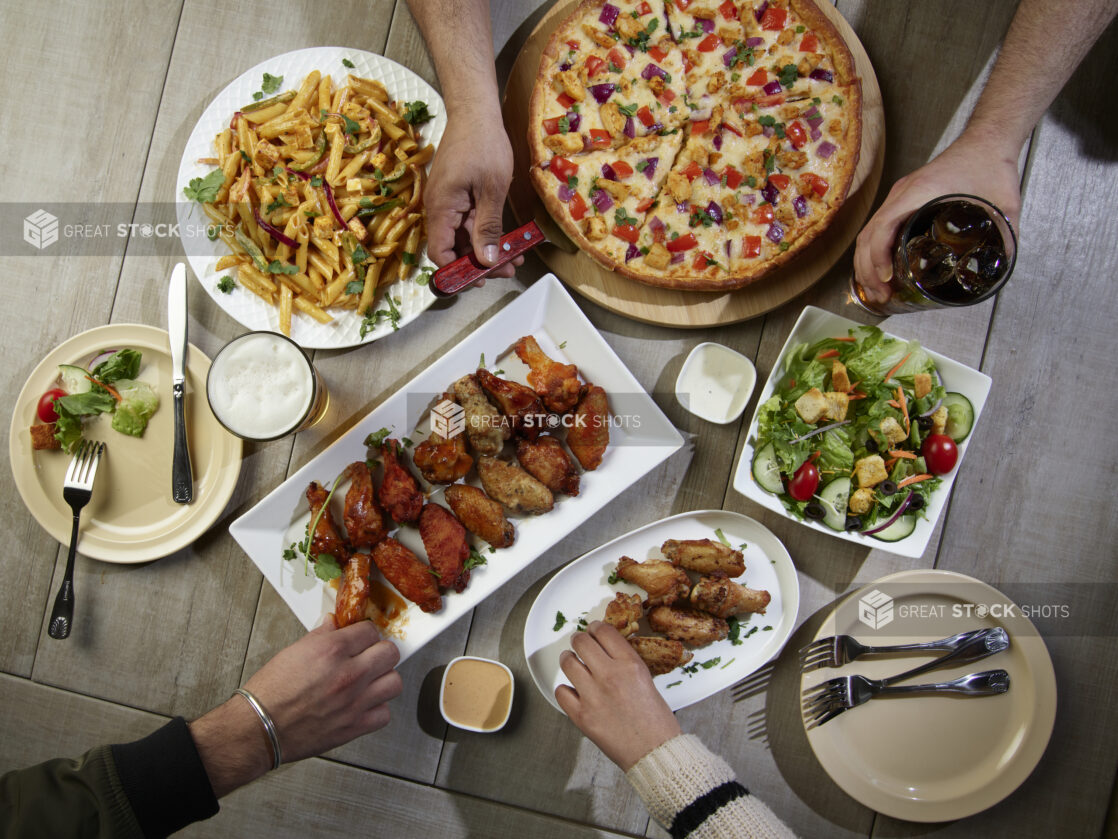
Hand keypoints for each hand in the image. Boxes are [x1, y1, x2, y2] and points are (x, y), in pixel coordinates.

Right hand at [244, 615, 401, 762]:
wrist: (259, 728)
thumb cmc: (271, 691)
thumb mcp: (293, 651)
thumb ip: (320, 635)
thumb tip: (333, 623)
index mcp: (331, 650)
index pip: (370, 631)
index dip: (364, 634)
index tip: (359, 640)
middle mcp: (348, 674)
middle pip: (390, 653)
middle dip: (380, 652)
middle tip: (369, 657)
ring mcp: (354, 702)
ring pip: (394, 682)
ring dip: (384, 680)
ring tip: (370, 681)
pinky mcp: (354, 726)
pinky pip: (384, 714)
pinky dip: (377, 709)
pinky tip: (363, 705)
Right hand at [424, 109, 521, 279]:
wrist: (475, 111)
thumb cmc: (483, 144)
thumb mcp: (492, 189)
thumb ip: (487, 227)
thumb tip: (485, 260)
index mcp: (441, 208)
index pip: (439, 253)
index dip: (458, 271)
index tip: (482, 278)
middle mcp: (438, 208)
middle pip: (452, 249)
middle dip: (479, 264)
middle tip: (508, 270)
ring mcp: (446, 203)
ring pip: (461, 238)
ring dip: (485, 251)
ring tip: (513, 259)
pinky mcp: (456, 197)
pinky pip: (466, 224)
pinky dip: (484, 234)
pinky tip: (504, 241)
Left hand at [556, 622, 681, 771]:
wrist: (654, 751)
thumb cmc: (656, 720)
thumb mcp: (646, 679)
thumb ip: (625, 663)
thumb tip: (606, 650)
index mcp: (630, 664)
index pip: (604, 631)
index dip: (596, 628)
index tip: (594, 630)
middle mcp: (609, 675)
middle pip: (582, 642)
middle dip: (579, 640)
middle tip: (579, 643)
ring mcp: (593, 695)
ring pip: (568, 663)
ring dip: (569, 659)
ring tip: (571, 661)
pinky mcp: (581, 716)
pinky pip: (561, 691)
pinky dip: (565, 689)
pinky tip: (573, 690)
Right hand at [853, 130, 1021, 303]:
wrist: (987, 141)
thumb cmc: (990, 164)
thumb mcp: (1004, 203)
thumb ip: (1007, 234)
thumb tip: (1004, 265)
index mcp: (920, 192)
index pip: (884, 226)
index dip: (879, 256)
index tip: (887, 278)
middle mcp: (902, 194)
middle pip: (868, 235)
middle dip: (867, 269)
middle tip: (881, 295)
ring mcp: (899, 196)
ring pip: (868, 233)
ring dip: (866, 263)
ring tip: (876, 289)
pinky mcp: (902, 200)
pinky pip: (877, 228)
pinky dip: (872, 251)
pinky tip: (879, 269)